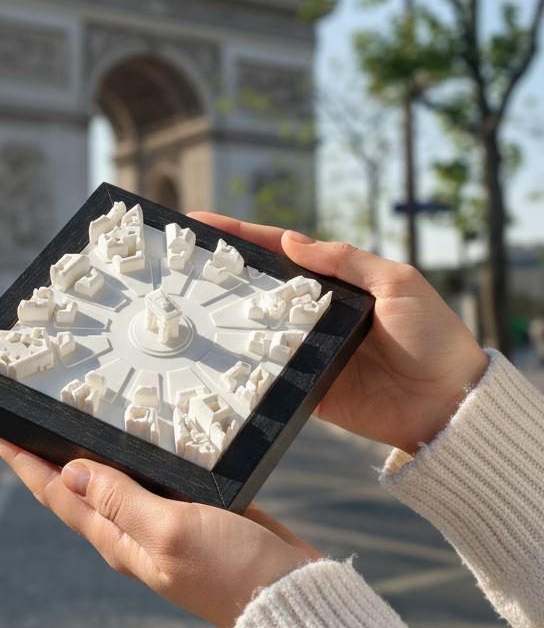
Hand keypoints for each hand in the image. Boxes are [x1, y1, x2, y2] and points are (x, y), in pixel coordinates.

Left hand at [0, 437, 319, 627]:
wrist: (293, 604)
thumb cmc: (233, 574)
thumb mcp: (170, 530)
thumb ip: (122, 501)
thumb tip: (71, 472)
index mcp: (120, 541)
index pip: (58, 494)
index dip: (24, 462)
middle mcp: (136, 535)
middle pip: (79, 487)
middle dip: (48, 453)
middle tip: (25, 415)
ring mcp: (168, 527)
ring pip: (118, 481)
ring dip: (94, 451)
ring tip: (73, 418)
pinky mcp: (200, 517)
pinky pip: (159, 481)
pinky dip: (142, 457)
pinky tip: (145, 436)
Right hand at [189, 214, 488, 454]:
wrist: (447, 405)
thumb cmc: (434, 338)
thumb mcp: (398, 284)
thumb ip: (346, 261)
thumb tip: (292, 240)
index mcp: (338, 282)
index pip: (281, 252)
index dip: (241, 236)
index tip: (202, 222)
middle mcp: (317, 314)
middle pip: (259, 289)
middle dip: (220, 275)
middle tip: (179, 263)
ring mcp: (309, 352)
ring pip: (256, 330)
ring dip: (223, 318)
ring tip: (181, 303)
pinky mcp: (308, 388)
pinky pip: (269, 375)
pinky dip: (243, 366)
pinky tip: (212, 353)